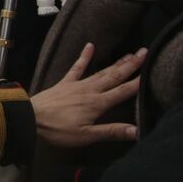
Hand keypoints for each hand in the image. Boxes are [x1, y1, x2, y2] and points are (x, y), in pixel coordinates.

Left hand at [29, 43, 144, 146]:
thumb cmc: (59, 130)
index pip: (123, 92)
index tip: (151, 72)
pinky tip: (90, 45)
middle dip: (131, 65)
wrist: (31, 118)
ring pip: (101, 71)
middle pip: (115, 76)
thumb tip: (136, 130)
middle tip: (145, 52)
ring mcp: (77, 84)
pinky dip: (84, 56)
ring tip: (129, 53)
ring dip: (116, 62)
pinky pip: (77, 67)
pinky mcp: (65, 82)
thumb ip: (111, 131)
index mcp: (98, 104)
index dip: (138, 83)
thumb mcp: (87, 135)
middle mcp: (91, 90)